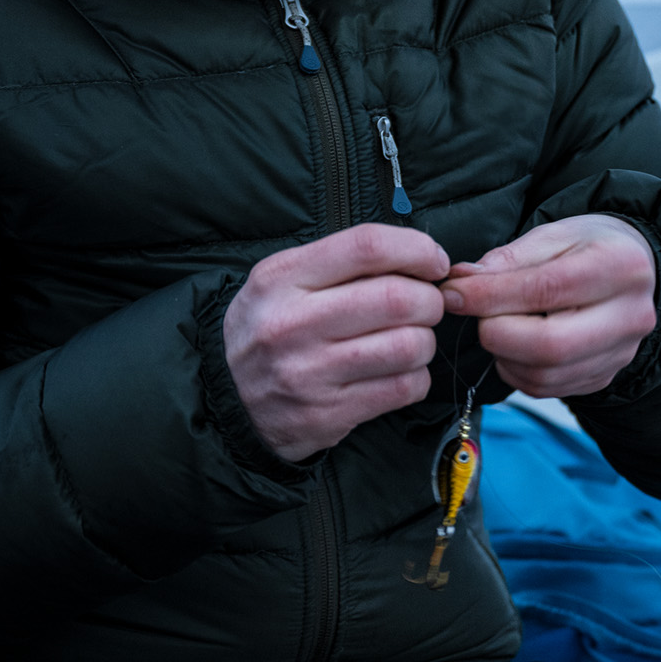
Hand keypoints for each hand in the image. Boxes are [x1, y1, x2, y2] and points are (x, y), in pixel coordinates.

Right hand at [223, 224, 448, 461]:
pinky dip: (416, 378)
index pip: (367, 246)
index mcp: (282, 278)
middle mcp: (292, 324)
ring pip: (408, 346)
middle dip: (429, 300)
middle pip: (397, 298)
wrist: (227, 401)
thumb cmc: (270, 329)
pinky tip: (398, 372)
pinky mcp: (328, 414)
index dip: (416, 249)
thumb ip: (342, 262)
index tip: (433, 261)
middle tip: (425, 306)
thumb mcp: (283, 280)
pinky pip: (403, 388)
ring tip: (409, 340)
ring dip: (424, 341)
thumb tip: (421, 256)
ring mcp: (309, 374)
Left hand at [440, 215, 656, 398]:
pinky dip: (517, 371)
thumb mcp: (552, 236)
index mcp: (621, 266)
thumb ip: (507, 260)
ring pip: (545, 375)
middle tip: (478, 314)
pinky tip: (515, 346)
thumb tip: (461, 283)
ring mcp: (620, 354)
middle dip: (497, 332)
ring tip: (499, 325)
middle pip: (550, 345)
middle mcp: (631, 316)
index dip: (491, 296)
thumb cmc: (588, 247)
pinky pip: (547, 389)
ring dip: (504, 354)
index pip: (547, 289)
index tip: (453, 294)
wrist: (632, 270)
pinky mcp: (603, 377)